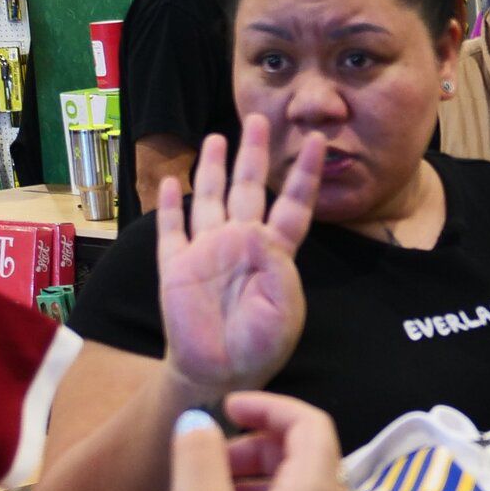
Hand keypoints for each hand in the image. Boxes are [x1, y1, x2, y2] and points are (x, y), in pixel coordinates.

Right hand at [160, 119, 321, 397]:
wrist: (220, 373)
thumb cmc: (260, 346)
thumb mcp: (283, 310)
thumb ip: (277, 271)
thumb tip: (260, 235)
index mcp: (274, 252)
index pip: (293, 204)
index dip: (305, 173)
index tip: (319, 141)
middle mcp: (240, 242)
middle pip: (248, 188)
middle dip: (253, 153)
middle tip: (257, 117)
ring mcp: (207, 251)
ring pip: (210, 198)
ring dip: (212, 167)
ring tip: (216, 137)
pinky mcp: (176, 266)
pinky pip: (172, 229)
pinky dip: (169, 205)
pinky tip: (171, 181)